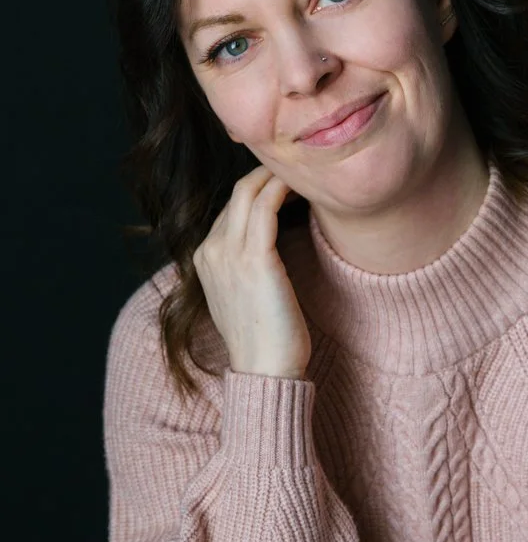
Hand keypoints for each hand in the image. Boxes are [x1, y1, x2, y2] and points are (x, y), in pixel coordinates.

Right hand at [193, 164, 311, 379]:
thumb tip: (270, 248)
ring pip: (249, 192)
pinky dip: (284, 189)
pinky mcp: (255, 258)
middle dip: (268, 174)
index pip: (230, 208)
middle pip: (237, 193)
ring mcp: (228, 253)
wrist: (266, 370)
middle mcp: (210, 251)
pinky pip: (266, 206)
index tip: (288, 183)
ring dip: (279, 176)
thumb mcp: (245, 297)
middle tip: (302, 171)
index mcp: (204, 259)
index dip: (259, 190)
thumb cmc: (265, 339)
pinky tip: (305, 187)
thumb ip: (246, 268)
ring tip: (308, 174)